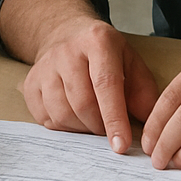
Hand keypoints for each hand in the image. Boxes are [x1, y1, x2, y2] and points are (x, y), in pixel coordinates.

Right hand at [20, 18, 158, 153]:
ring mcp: (44, 66)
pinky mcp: (30, 83)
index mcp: (97, 41)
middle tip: (110, 131)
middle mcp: (66, 51)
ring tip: (93, 122)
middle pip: (82, 103)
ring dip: (82, 129)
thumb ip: (144, 93)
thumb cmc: (106, 55)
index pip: (106, 85)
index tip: (120, 146)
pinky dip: (64, 127)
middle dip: (99, 127)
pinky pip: (45, 118)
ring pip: (62, 114)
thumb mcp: (131, 63)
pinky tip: (75, 118)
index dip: (114, 118)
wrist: (67, 35)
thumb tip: (149, 128)